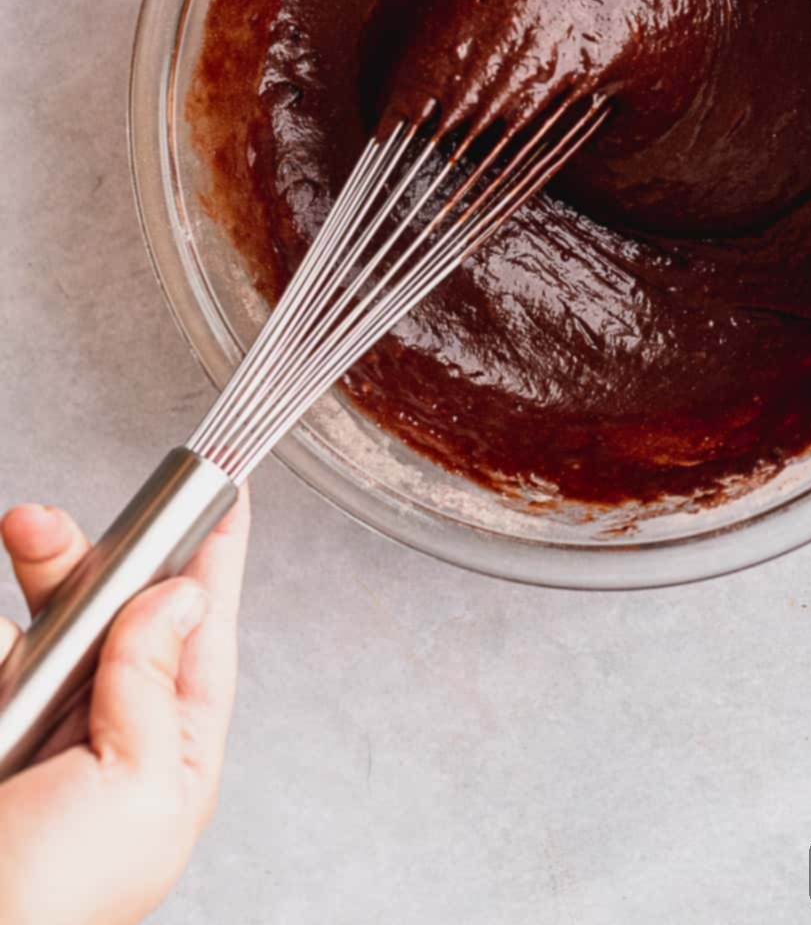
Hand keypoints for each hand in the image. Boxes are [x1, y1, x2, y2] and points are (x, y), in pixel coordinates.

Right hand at [0, 491, 249, 924]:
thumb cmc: (50, 907)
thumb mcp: (136, 791)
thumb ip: (155, 688)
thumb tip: (178, 597)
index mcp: (171, 756)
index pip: (202, 633)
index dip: (211, 560)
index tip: (225, 492)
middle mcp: (110, 736)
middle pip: (114, 612)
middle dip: (83, 559)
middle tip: (41, 522)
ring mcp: (42, 731)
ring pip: (46, 625)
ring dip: (33, 577)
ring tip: (14, 539)